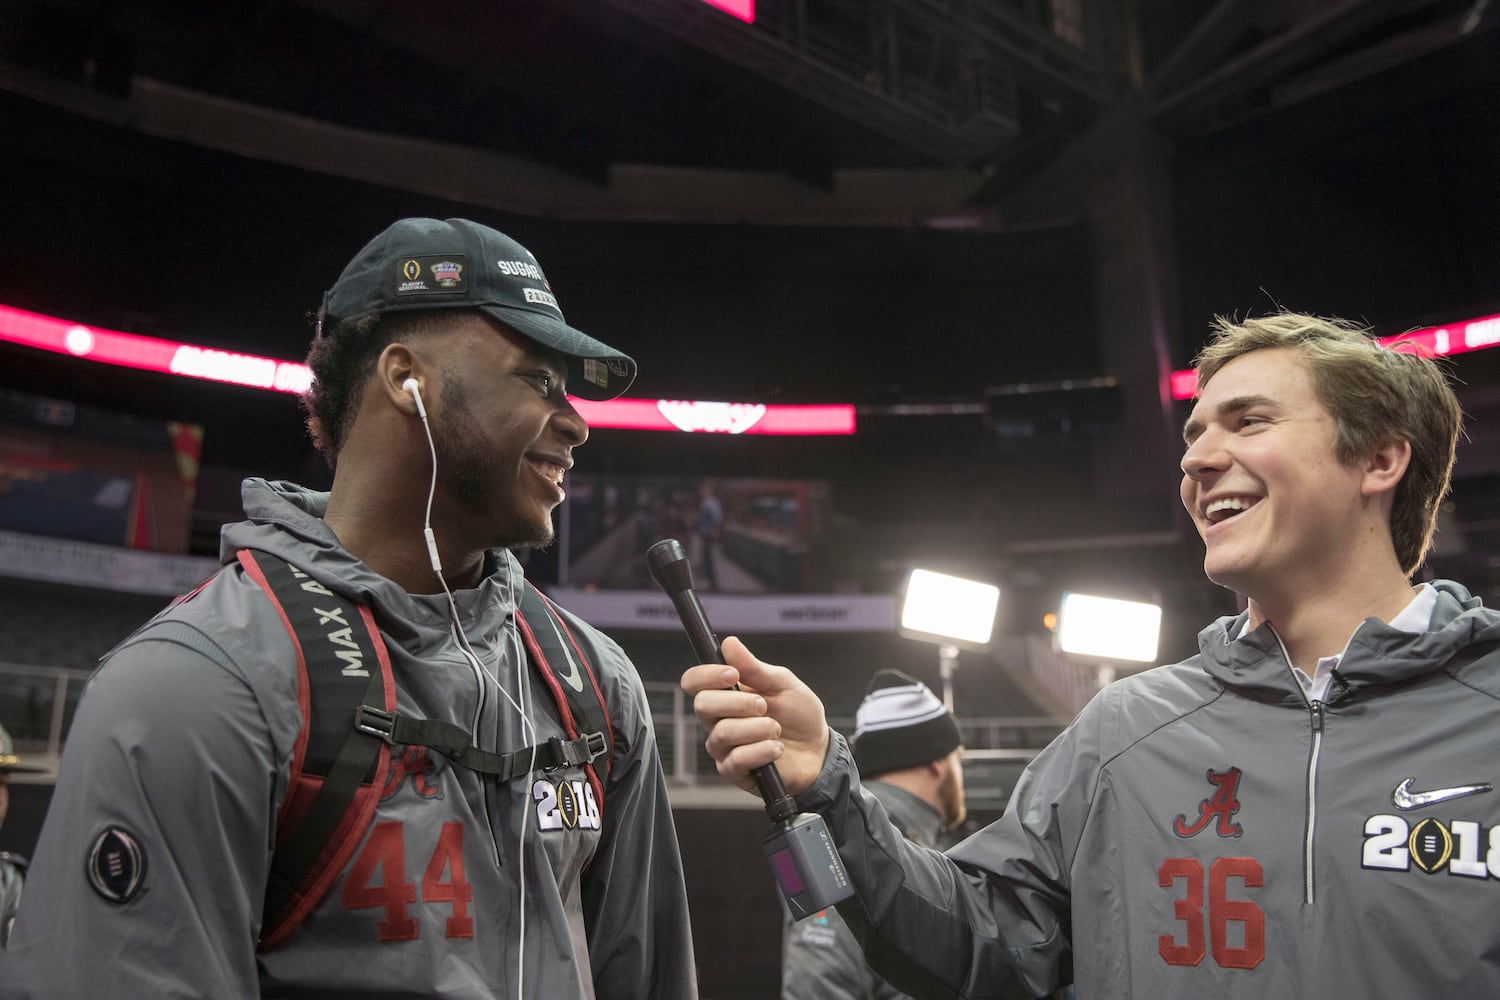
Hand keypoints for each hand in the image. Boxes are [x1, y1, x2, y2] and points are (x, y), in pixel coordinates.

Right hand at [680, 635, 829, 796]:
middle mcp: (717, 719)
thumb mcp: (782, 684)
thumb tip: (729, 643)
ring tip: (776, 730)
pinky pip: (736, 759)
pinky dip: (762, 750)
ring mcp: (723, 746)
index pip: (694, 682)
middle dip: (738, 703)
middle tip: (763, 705)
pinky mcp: (733, 770)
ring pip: (722, 733)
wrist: (818, 750)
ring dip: (757, 728)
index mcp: (725, 693)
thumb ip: (754, 667)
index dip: (706, 675)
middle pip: (702, 705)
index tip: (732, 674)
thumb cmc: (798, 715)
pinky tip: (777, 749)